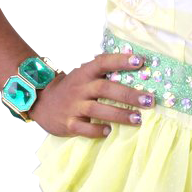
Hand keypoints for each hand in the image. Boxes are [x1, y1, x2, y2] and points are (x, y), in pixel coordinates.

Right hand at [27, 51, 154, 136]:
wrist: (42, 101)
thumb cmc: (73, 87)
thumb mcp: (84, 74)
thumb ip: (104, 71)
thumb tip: (136, 64)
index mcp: (85, 72)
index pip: (103, 62)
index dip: (120, 60)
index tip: (140, 61)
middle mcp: (80, 87)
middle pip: (105, 88)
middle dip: (129, 94)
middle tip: (149, 100)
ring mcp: (73, 106)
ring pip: (98, 109)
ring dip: (119, 114)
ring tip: (138, 118)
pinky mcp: (69, 123)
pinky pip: (84, 128)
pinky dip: (97, 130)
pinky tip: (109, 131)